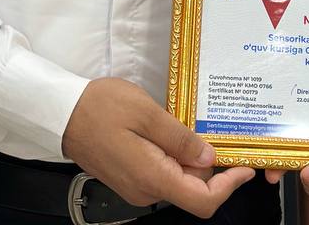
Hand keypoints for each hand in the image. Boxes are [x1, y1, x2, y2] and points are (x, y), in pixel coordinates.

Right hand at [62, 78, 253, 218]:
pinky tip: (175, 133)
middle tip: (223, 134)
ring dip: (192, 159)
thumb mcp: (146, 113)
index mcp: (153, 177)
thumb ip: (180, 138)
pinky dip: (175, 157)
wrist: (63, 113)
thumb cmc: (101, 108)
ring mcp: (136, 186)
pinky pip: (162, 173)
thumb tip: (209, 158)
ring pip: (178, 180)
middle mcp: (146, 190)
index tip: (245, 167)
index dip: (229, 187)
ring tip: (196, 127)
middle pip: (192, 190)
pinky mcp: (130, 177)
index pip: (202, 200)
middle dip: (211, 167)